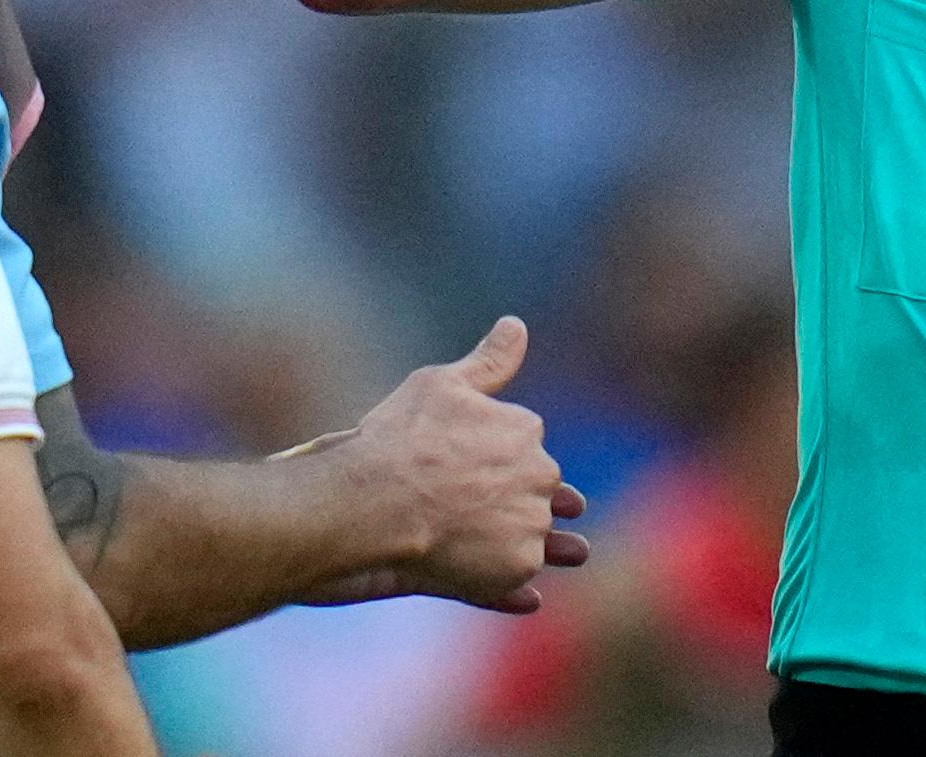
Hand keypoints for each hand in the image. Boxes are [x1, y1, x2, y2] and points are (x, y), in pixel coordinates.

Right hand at [305, 317, 591, 613]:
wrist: (372, 501)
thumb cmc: (398, 438)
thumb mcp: (441, 385)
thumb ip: (489, 361)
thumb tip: (517, 325)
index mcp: (525, 429)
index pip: (525, 443)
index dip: (505, 456)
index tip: (482, 466)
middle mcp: (538, 478)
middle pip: (538, 491)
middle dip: (525, 498)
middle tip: (502, 512)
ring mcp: (527, 527)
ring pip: (534, 539)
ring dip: (544, 547)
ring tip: (553, 558)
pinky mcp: (511, 570)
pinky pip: (518, 581)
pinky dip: (518, 589)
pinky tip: (530, 600)